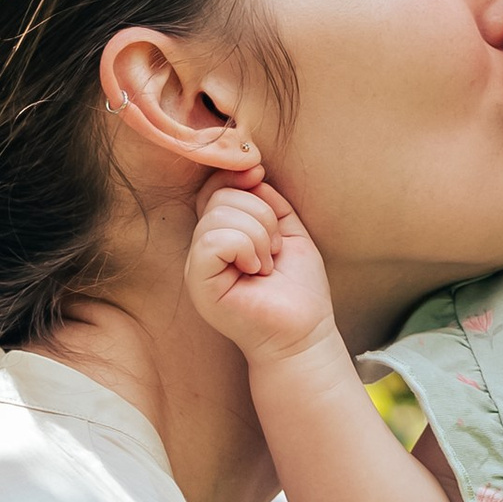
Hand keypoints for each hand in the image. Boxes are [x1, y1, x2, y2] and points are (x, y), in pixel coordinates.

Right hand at [184, 165, 339, 366]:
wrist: (304, 331)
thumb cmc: (297, 288)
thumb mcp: (287, 229)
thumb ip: (267, 199)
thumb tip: (250, 170)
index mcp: (220, 234)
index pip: (215, 187)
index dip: (238, 177)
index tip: (261, 178)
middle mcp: (202, 248)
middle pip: (220, 197)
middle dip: (262, 215)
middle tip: (273, 251)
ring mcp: (197, 266)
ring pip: (220, 216)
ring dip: (259, 235)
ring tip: (266, 265)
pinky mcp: (199, 283)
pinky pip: (214, 240)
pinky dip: (245, 247)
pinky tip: (256, 271)